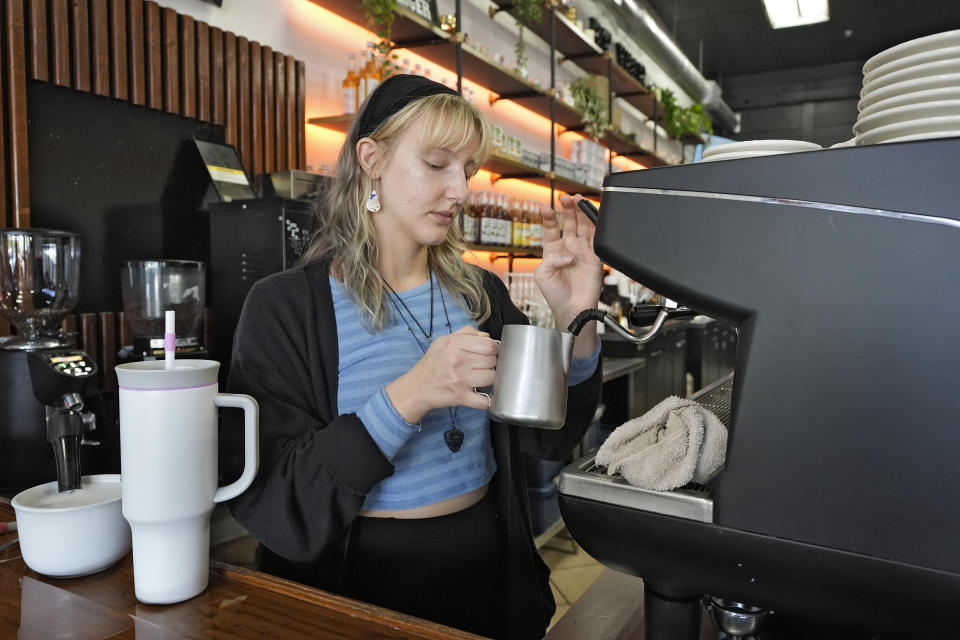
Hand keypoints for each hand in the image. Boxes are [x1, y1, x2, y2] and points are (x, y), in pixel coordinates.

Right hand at [386, 325, 498, 423]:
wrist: (416, 388)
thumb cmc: (432, 364)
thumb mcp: (443, 341)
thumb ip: (466, 333)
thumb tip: (486, 336)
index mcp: (454, 344)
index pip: (488, 345)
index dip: (493, 349)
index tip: (489, 353)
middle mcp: (457, 360)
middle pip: (492, 361)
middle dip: (490, 364)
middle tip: (481, 366)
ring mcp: (459, 380)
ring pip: (492, 378)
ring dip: (489, 379)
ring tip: (481, 378)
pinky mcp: (461, 397)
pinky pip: (484, 400)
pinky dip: (487, 400)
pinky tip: (482, 394)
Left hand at [535, 194, 603, 331]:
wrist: (571, 310)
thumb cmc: (555, 294)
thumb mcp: (542, 275)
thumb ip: (551, 260)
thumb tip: (568, 254)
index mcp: (553, 250)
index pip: (550, 229)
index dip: (548, 218)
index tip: (545, 209)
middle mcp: (568, 247)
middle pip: (568, 223)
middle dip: (567, 209)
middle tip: (565, 198)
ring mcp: (582, 251)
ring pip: (583, 227)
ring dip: (581, 213)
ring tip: (578, 200)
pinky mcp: (594, 258)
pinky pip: (597, 240)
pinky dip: (596, 227)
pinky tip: (593, 216)